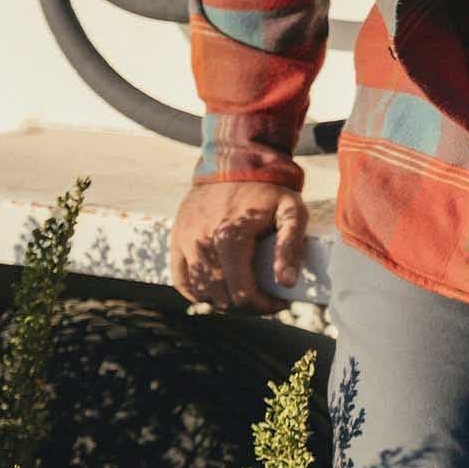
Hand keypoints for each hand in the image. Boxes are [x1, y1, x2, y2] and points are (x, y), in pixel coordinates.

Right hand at [168, 179, 306, 314]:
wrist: (235, 160)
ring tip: (243, 289)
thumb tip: (286, 283)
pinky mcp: (177, 238)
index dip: (262, 307)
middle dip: (246, 306)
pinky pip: (181, 280)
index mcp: (231, 237)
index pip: (241, 295)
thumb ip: (290, 246)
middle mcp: (202, 242)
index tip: (278, 303)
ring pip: (200, 292)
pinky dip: (198, 291)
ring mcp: (186, 240)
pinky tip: (218, 286)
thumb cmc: (267, 189)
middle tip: (264, 297)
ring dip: (223, 300)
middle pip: (221, 298)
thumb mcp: (291, 210)